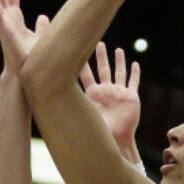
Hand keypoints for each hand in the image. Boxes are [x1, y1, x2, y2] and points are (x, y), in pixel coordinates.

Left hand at [79, 42, 140, 159]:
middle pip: (102, 69)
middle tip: (98, 42)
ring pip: (118, 72)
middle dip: (101, 56)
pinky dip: (134, 73)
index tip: (78, 51)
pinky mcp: (131, 97)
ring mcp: (118, 93)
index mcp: (93, 94)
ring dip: (118, 61)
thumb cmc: (98, 132)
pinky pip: (133, 82)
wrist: (116, 140)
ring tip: (117, 50)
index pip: (85, 74)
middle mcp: (105, 91)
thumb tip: (48, 99)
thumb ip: (72, 106)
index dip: (82, 63)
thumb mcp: (84, 115)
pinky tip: (134, 64)